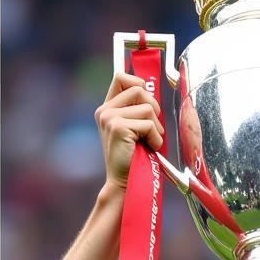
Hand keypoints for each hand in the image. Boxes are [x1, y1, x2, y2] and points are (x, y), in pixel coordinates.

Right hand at [94, 73, 163, 190]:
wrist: (124, 182)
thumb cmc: (132, 157)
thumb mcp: (131, 128)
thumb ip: (135, 108)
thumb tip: (150, 89)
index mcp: (106, 109)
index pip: (121, 77)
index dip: (137, 82)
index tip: (146, 97)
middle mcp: (104, 111)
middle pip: (139, 89)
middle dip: (153, 108)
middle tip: (151, 128)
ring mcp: (110, 118)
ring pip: (147, 107)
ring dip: (155, 126)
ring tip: (148, 141)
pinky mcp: (118, 127)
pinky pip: (149, 123)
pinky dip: (155, 137)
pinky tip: (148, 148)